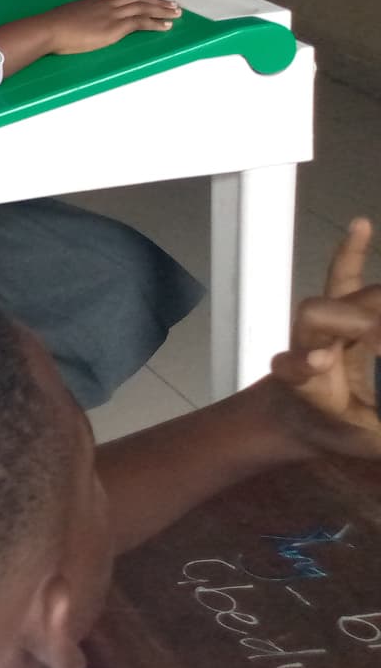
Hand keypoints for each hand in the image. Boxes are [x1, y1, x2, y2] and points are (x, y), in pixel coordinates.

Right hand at [37, 0, 180, 53]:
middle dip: (156, 0)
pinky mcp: (116, 27)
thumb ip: (73, 18)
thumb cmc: (50, 27)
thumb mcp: (63, 16)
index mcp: (93, 1)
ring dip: (162, 9)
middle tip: (172, 3)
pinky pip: (141, 22)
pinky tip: (166, 25)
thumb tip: (70, 25)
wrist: (49, 29)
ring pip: (144, 7)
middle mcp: (106, 4)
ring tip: (176, 12)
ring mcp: (112, 14)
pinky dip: (156, 22)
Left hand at [265, 218, 380, 459]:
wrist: (302, 414)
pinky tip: (362, 226)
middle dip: (359, 323)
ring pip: (346, 299)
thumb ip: (379, 430)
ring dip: (375, 304)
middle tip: (378, 344)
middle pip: (323, 317)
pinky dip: (351, 252)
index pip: (295, 366)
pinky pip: (341, 275)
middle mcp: (307, 345)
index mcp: (305, 385)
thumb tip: (377, 405)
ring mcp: (321, 323)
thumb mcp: (367, 442)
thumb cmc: (337, 430)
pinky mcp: (336, 308)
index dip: (303, 362)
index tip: (316, 361)